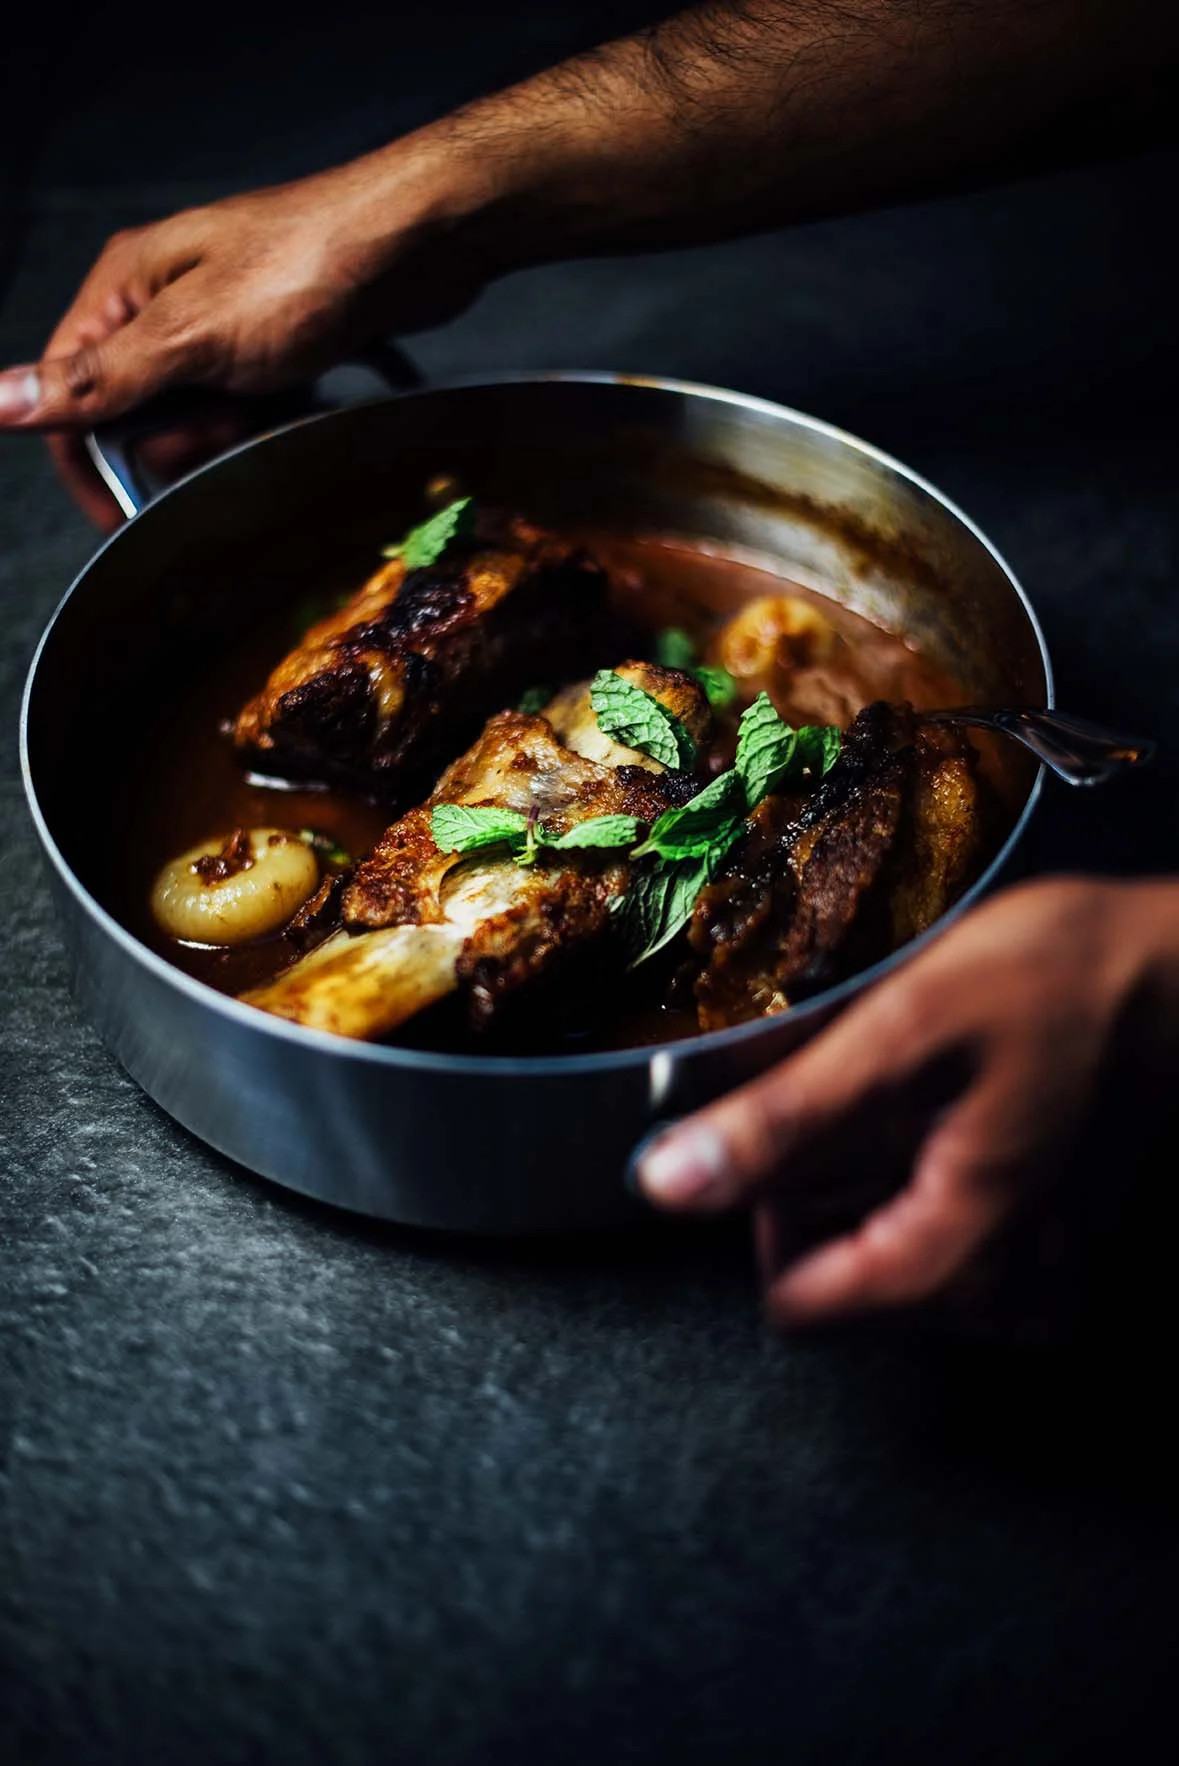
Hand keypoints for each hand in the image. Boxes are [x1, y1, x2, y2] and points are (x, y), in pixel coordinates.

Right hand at [0, 138, 493, 525]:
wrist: (416, 245)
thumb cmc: (309, 266)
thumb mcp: (189, 337)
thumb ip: (96, 379)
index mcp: (127, 289)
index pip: (70, 391)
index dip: (88, 457)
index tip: (122, 514)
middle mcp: (167, 303)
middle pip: (137, 411)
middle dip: (179, 441)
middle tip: (224, 431)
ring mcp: (223, 325)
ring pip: (198, 416)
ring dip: (229, 433)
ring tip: (268, 410)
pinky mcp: (274, 346)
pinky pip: (251, 408)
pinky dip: (269, 419)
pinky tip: (297, 406)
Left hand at [638, 879, 1178, 1326]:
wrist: (1173, 963)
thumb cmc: (1059, 980)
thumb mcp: (899, 1031)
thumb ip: (783, 1121)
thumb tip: (667, 1185)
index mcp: (952, 1258)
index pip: (797, 1304)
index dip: (769, 1209)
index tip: (802, 1129)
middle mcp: (999, 1292)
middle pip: (840, 1279)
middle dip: (822, 1186)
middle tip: (868, 1086)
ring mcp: (1033, 1270)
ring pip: (888, 1254)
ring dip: (872, 1177)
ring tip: (912, 1090)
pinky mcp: (1050, 1235)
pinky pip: (948, 1237)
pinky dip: (923, 1178)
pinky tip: (946, 1115)